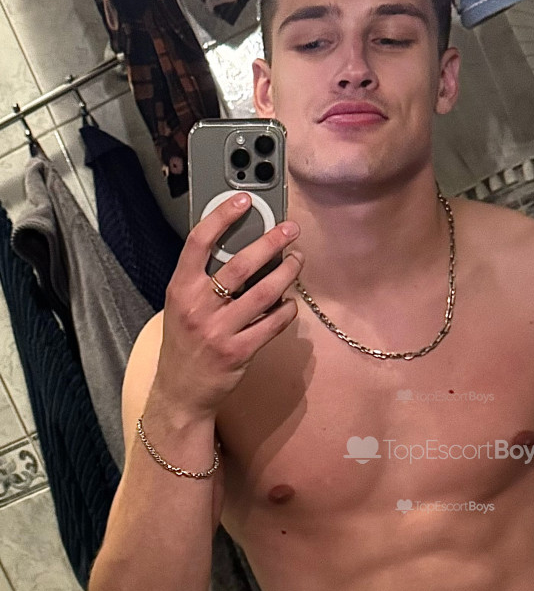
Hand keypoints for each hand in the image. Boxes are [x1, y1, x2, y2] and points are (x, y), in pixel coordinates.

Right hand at [155, 192, 302, 416]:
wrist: (181, 391)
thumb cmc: (185, 342)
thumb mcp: (181, 306)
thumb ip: (202, 280)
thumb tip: (240, 247)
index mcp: (180, 288)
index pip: (198, 242)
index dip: (222, 216)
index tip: (244, 200)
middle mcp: (198, 306)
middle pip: (240, 264)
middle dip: (270, 242)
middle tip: (290, 229)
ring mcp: (219, 330)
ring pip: (263, 293)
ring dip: (286, 272)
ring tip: (297, 260)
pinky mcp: (239, 351)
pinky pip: (272, 324)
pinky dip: (286, 310)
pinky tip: (291, 302)